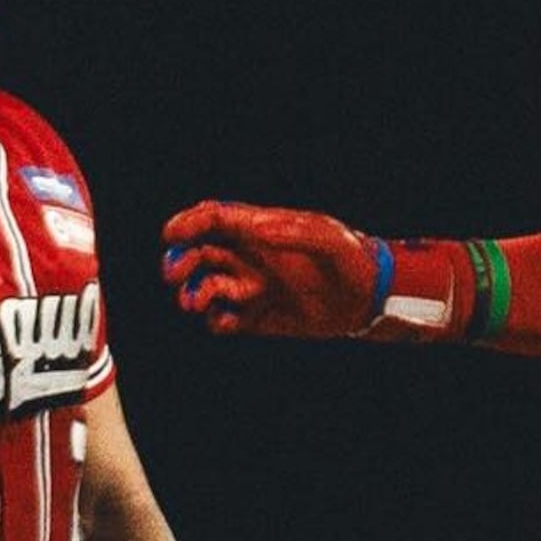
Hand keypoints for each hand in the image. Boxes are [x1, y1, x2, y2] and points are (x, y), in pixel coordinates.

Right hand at [162, 200, 383, 336]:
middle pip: (197, 253)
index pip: (213, 219)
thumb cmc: (352, 260)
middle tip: (175, 274)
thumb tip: (257, 230)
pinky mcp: (256, 317)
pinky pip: (222, 319)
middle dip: (179, 261)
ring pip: (203, 287)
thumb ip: (296, 232)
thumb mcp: (331, 240)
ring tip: (198, 302)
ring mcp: (250, 287)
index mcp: (259, 230)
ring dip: (192, 293)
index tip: (171, 235)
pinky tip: (226, 321)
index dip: (187, 224)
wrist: (369, 298)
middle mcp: (248, 257)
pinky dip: (215, 321)